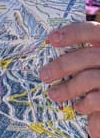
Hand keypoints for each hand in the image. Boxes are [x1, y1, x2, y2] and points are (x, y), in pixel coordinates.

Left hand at [40, 21, 99, 137]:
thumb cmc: (99, 78)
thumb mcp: (92, 64)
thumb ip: (79, 56)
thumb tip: (49, 47)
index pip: (93, 30)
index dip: (73, 32)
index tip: (51, 39)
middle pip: (88, 56)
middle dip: (62, 65)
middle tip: (44, 75)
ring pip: (89, 78)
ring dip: (67, 88)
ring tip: (53, 94)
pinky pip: (95, 99)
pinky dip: (83, 103)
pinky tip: (77, 106)